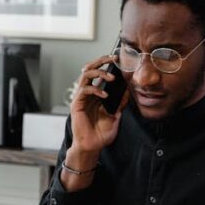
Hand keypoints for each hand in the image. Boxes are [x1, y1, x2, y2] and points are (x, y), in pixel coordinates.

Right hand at [61, 55, 128, 191]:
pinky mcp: (77, 104)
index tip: (119, 60)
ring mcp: (81, 97)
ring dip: (99, 72)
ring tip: (111, 77)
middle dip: (101, 60)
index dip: (106, 64)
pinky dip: (96, 90)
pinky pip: (85, 90)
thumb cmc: (101, 133)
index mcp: (95, 94)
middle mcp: (86, 93)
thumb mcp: (115, 116)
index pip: (98, 73)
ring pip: (85, 75)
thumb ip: (120, 104)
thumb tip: (128, 91)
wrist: (92, 146)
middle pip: (90, 68)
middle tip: (113, 58)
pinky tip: (105, 95)